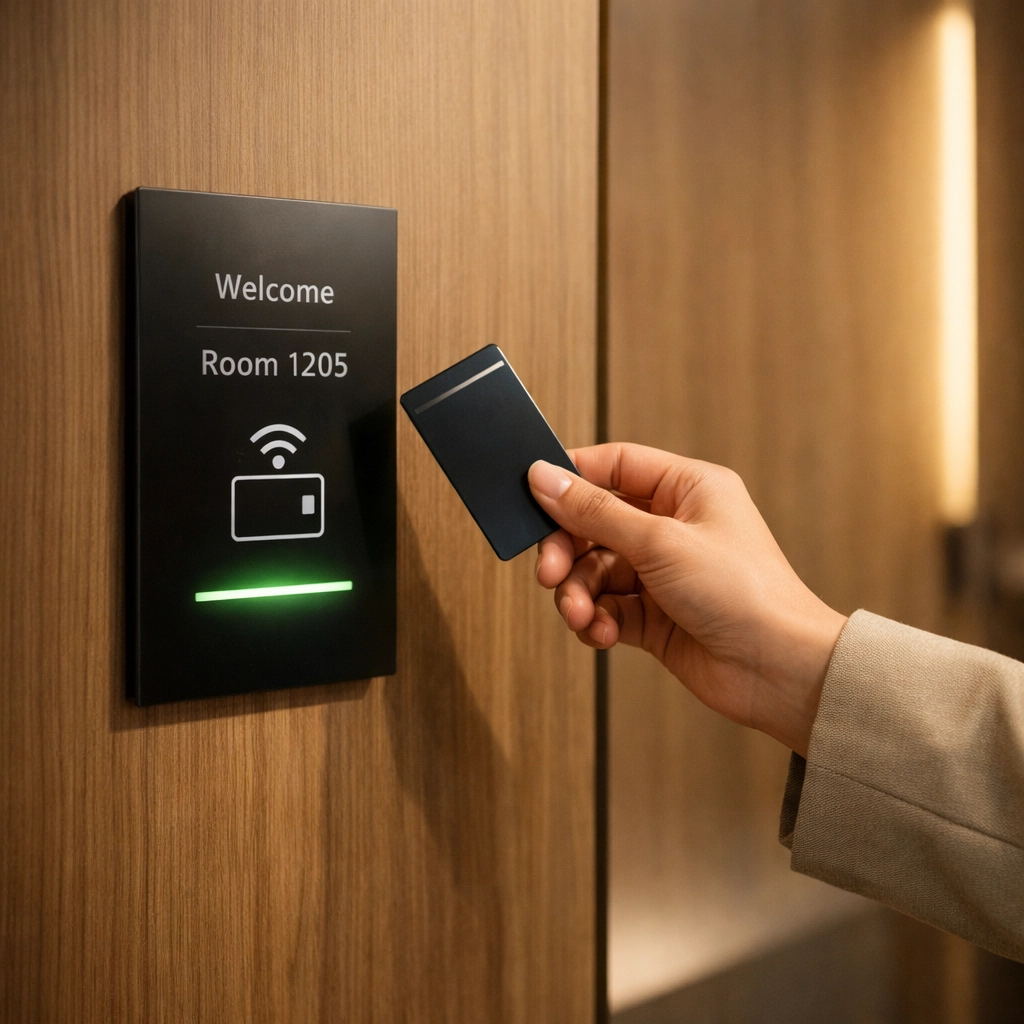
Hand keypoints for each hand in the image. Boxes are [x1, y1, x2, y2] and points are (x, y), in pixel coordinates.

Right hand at [528, 444, 846, 756]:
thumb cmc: (744, 593)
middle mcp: (674, 527)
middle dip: (567, 549)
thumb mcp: (660, 542)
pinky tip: (600, 633)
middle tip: (549, 572)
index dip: (572, 478)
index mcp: (688, 489)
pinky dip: (596, 620)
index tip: (533, 494)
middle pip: (595, 522)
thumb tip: (544, 478)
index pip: (615, 466)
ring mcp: (664, 573)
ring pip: (596, 571)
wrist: (779, 671)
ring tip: (580, 614)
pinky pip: (607, 608)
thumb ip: (595, 512)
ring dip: (578, 593)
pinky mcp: (656, 616)